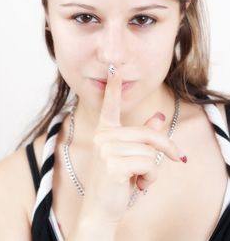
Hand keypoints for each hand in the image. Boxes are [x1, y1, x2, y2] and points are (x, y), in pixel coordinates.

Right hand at [79, 66, 181, 223]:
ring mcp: (106, 149)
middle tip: (179, 158)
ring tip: (139, 179)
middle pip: (148, 134)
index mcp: (105, 133)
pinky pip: (148, 164)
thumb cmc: (115, 183)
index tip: (115, 69)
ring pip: (150, 151)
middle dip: (167, 148)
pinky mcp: (113, 164)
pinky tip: (137, 186)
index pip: (110, 106)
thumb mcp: (131, 157)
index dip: (114, 88)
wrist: (100, 210)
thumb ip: (144, 136)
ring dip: (153, 169)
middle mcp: (103, 137)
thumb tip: (158, 116)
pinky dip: (151, 177)